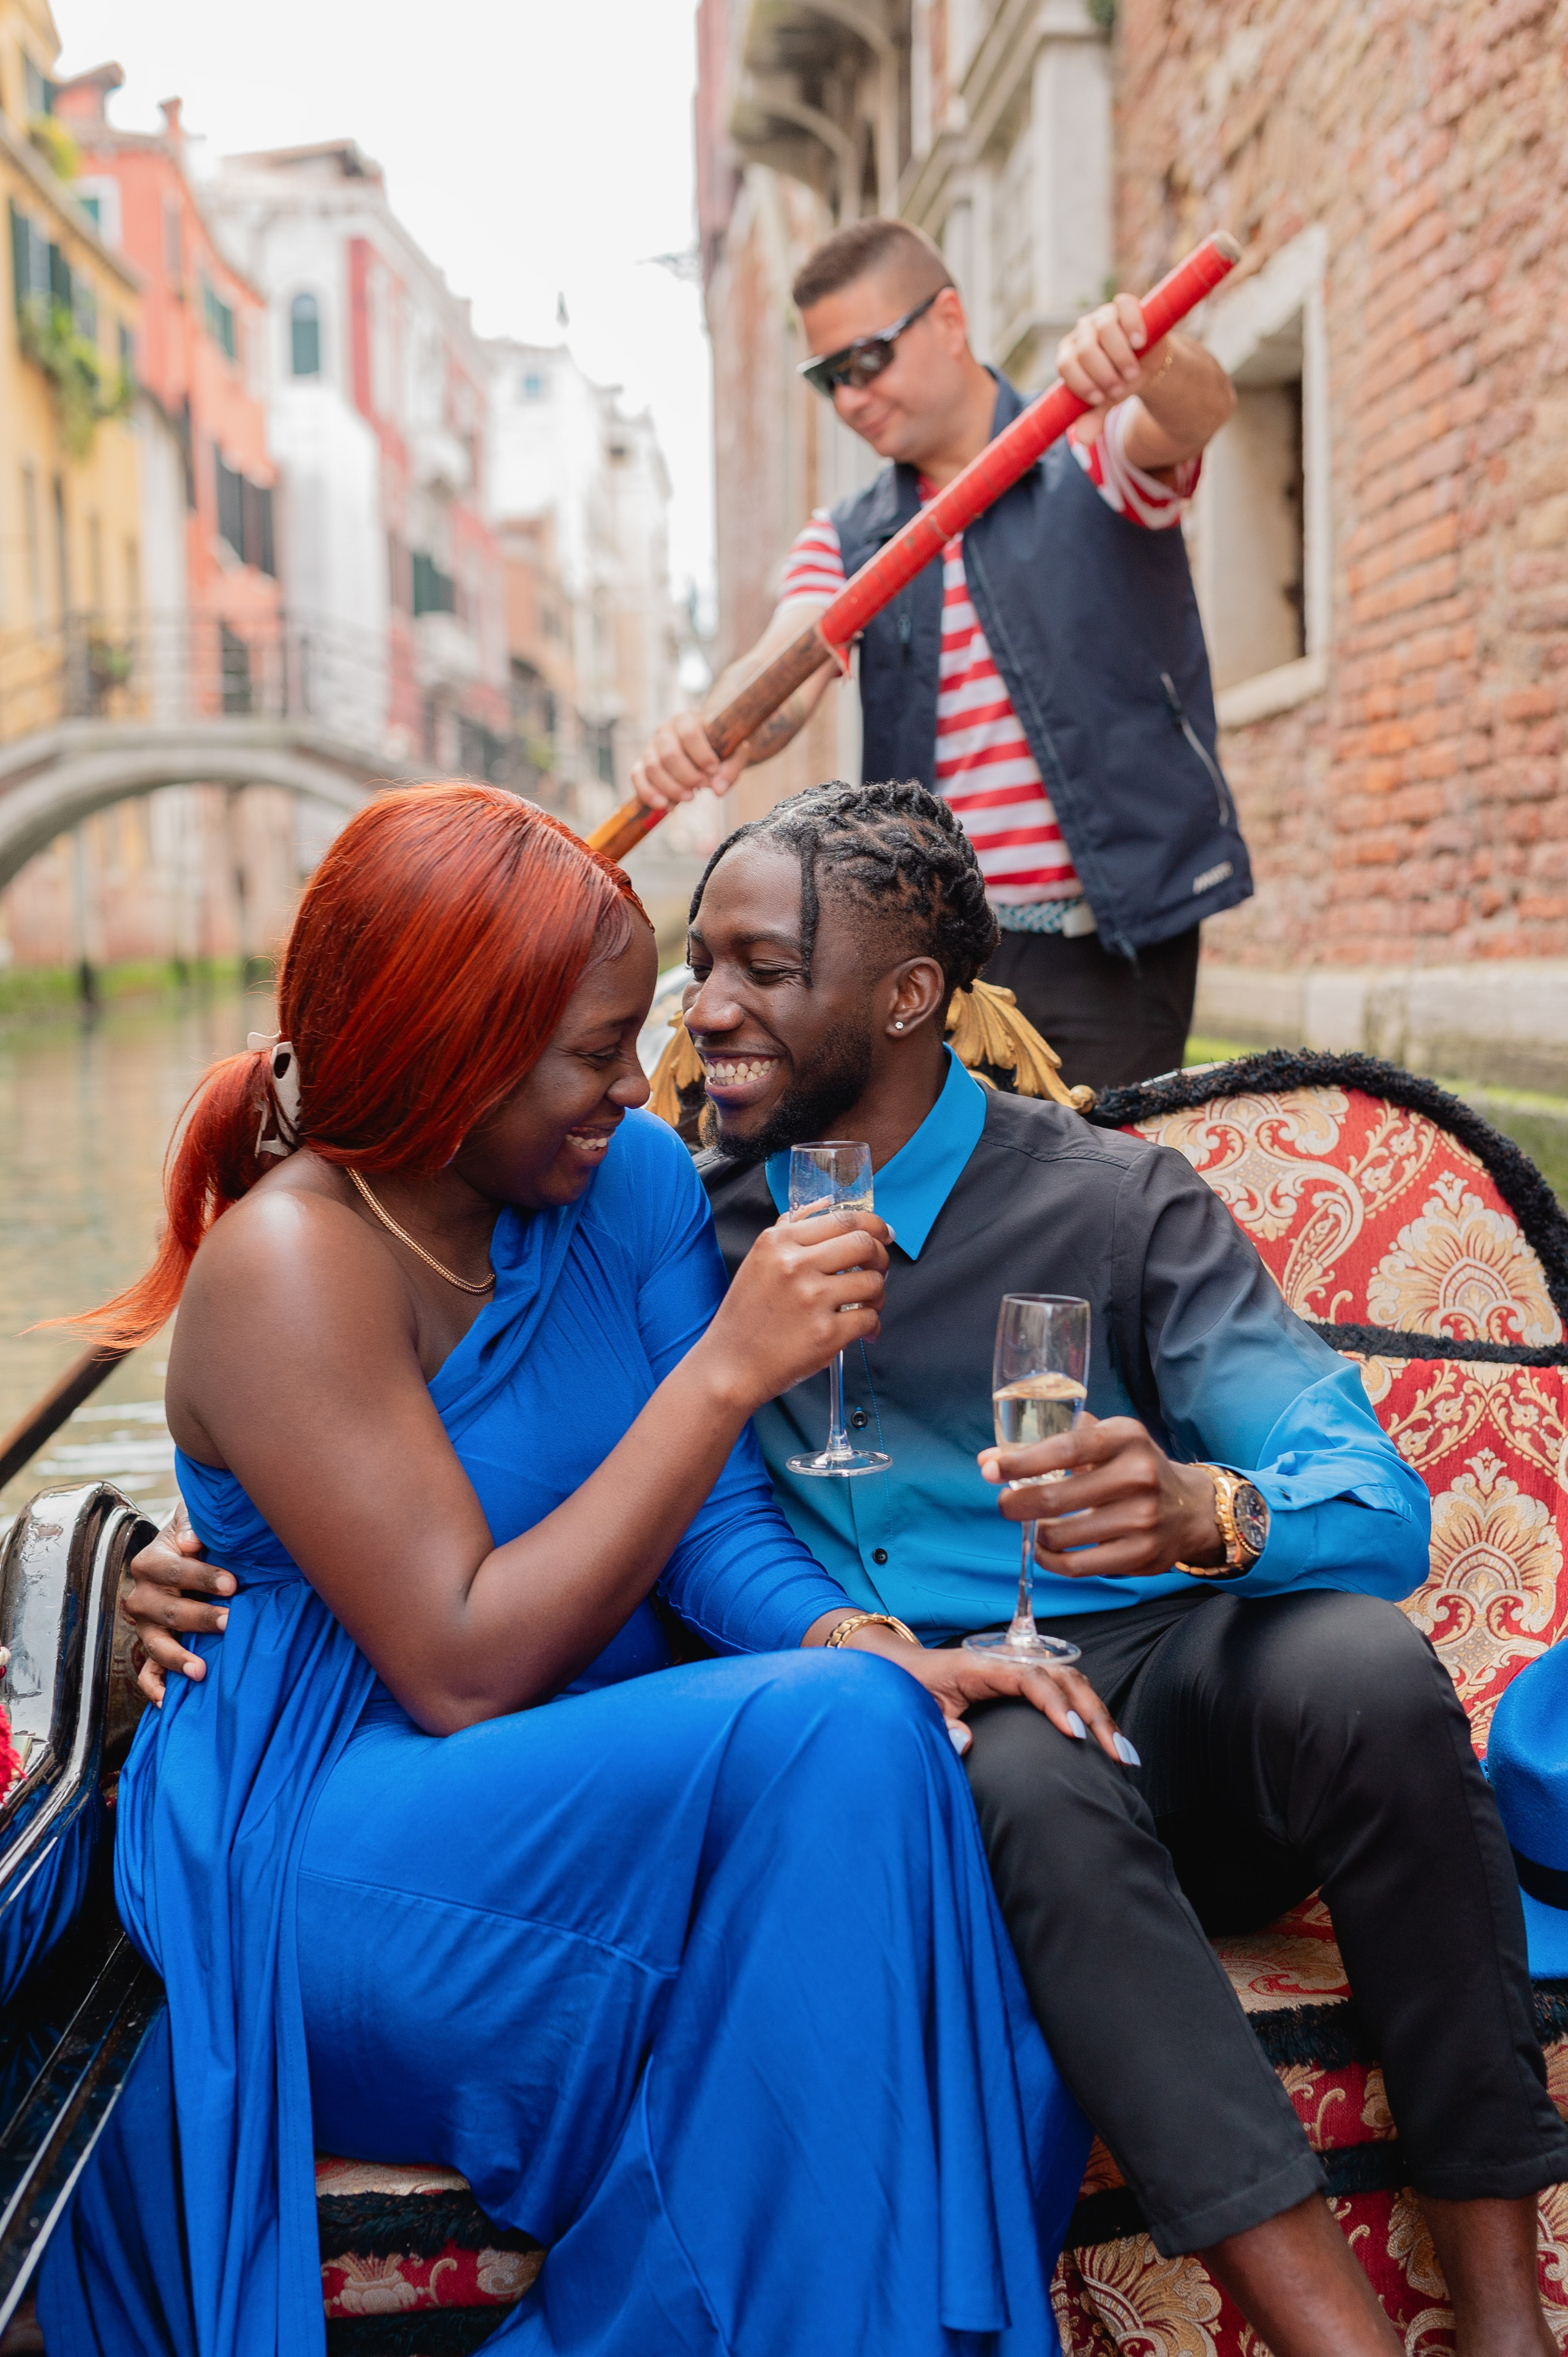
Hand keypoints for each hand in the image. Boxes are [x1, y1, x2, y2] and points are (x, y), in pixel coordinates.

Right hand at [120, 1503, 235, 1703]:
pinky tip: (169, 1702)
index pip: (173, 1570)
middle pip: (167, 1610)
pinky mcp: (152, 1648)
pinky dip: (155, 1688)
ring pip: (155, 1645)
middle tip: (230, 1621)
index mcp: (150, 1562)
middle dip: (199, 1617)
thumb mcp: (191, 1520)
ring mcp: (145, 1627)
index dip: (201, 1576)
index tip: (232, 1583)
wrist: (185, 1554)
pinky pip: (146, 1674)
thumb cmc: (195, 1538)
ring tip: (201, 1671)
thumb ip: (191, 1523)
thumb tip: (192, 1539)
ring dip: (179, 1658)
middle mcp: (142, 1596)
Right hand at [629, 711, 749, 811]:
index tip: (713, 770)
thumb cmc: (719, 752)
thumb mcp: (733, 756)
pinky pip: (637, 778)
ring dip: (671, 788)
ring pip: (652, 768)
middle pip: (669, 754)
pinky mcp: (641, 765)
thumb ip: (730, 770)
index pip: (689, 733)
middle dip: (687, 776)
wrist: (705, 753)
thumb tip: (718, 790)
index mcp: (687, 720)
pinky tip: (667, 806)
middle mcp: (665, 731)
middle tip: (703, 786)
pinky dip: (649, 794)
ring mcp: (650, 748)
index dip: (701, 755)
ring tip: (690, 797)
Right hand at [699, 1205, 888, 1411]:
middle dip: (880, 1257)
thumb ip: (792, 1229)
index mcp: (779, 1242)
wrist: (730, 1365)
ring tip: (867, 1305)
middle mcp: (795, 1265)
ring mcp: (812, 1300)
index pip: (843, 1219)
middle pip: (864, 1244)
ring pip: (873, 1282)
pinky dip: (872, 1324)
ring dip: (878, 1295)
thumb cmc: (746, 1316)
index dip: (873, 1225)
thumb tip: (827, 1203)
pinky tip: (862, 1330)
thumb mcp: (759, 1260)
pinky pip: (869, 1318)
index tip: (883, 1234)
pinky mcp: (826, 1334)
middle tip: (877, 1270)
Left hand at [813, 1616, 1131, 1761]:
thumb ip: (937, 1724)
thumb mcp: (914, 1707)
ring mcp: (1019, 1672)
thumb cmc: (907, 1687)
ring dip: (1100, 1715)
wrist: (899, 1670)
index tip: (1074, 1734)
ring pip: (1071, 1684)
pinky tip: (1108, 1742)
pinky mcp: (1025, 1685)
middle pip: (1063, 1678)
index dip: (1055, 1703)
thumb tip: (964, 1741)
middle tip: (1119, 1754)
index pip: (1029, 1677)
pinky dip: (1090, 1713)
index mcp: (980, 1666)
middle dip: (1095, 1713)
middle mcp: (1007, 1663)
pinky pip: (1065, 1693)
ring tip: (1125, 1754)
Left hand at [979, 1413, 1224, 1580]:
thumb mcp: (1104, 1441)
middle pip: (1056, 1497)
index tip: (991, 1469)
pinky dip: (1050, 1560)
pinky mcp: (1141, 1555)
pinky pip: (1077, 1566)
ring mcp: (1143, 1518)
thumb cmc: (1132, 1469)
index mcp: (1125, 1437)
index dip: (1021, 1462)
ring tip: (1037, 1526)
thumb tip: (988, 1459)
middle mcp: (1138, 1475)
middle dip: (1017, 1503)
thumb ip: (1049, 1445)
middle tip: (1006, 1504)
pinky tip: (1046, 1550)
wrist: (1189, 1508)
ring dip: (1037, 1533)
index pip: (1065, 1449)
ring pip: (1061, 1536)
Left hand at [1056, 292, 1165, 446]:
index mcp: (1069, 354)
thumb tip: (1084, 440)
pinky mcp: (1123, 305)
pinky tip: (1140, 343)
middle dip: (1105, 374)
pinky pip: (1124, 305)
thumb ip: (1093, 418)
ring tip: (1132, 373)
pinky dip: (1132, 325)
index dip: (1082, 383)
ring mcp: (1102, 316)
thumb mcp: (1106, 402)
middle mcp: (1081, 332)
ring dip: (1120, 356)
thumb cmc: (1118, 383)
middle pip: (1086, 349)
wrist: (1146, 365)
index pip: (1066, 365)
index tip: (1101, 399)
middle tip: (1120, 390)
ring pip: (1105, 329)